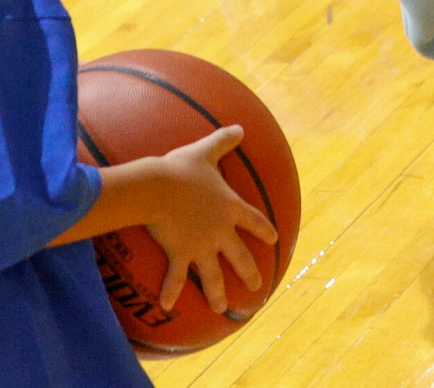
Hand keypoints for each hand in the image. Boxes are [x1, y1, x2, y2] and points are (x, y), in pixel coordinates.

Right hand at [140, 125, 277, 314]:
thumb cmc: (182, 168)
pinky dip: (171, 292)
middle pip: (240, 256)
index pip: (254, 220)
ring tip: (221, 307)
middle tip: (256, 286)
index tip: (273, 239)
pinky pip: (175, 277)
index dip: (264, 229)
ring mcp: (201, 245)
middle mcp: (220, 231)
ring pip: (213, 275)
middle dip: (249, 272)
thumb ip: (223, 140)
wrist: (160, 186)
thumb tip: (239, 126)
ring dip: (217, 293)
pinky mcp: (180, 253)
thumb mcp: (206, 150)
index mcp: (229, 207)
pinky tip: (167, 306)